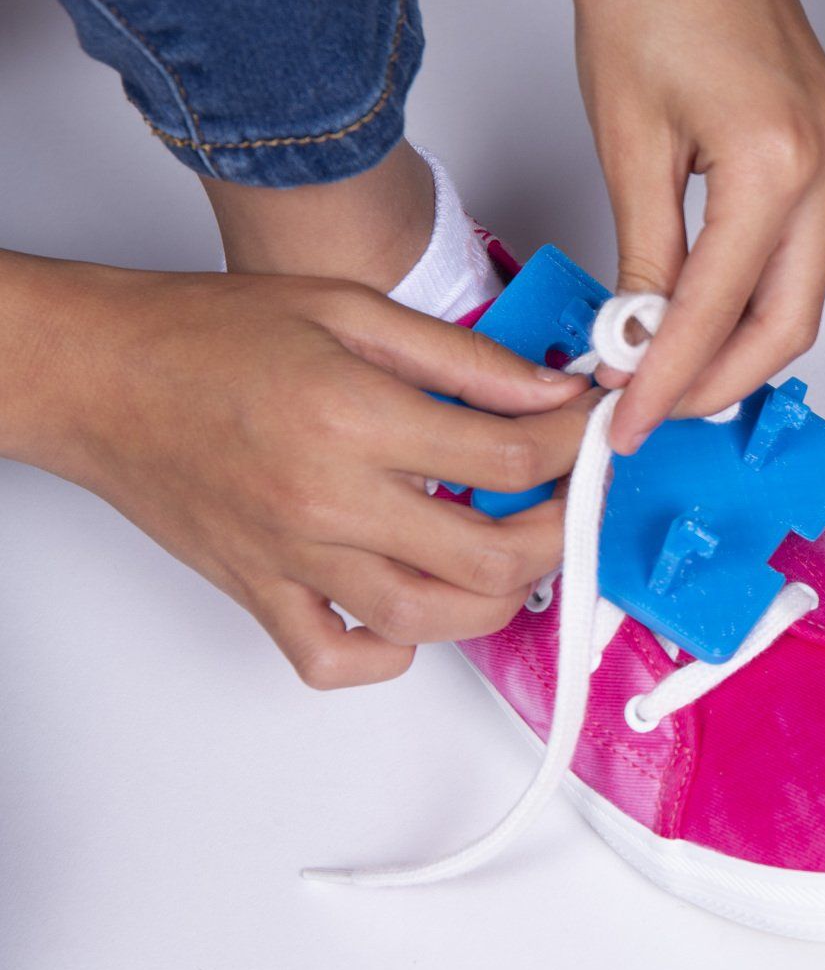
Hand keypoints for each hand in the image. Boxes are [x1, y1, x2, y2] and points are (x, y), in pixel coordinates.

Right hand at [13, 263, 589, 687]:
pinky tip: (415, 606)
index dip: (568, 446)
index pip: (508, 459)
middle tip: (571, 499)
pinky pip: (335, 658)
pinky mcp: (258, 592)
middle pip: (490, 556)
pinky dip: (388, 652)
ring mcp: (292, 557)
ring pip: (428, 620)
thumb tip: (549, 391)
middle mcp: (327, 501)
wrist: (98, 373)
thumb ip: (462, 358)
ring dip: (497, 599)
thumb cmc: (207, 334)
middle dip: (559, 531)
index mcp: (355, 418)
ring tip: (516, 554)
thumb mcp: (351, 311)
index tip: (582, 429)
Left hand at [535, 0, 824, 452]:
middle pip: (790, 321)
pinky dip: (753, 288)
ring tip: (664, 372)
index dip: (667, 381)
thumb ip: (644, 253)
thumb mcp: (626, 136)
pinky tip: (699, 306)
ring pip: (802, 288)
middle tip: (649, 413)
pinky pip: (803, 243)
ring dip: (738, 342)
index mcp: (781, 162)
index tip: (624, 422)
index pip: (720, 313)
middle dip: (720, 382)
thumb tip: (638, 338)